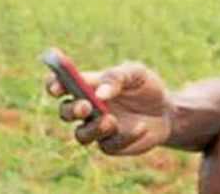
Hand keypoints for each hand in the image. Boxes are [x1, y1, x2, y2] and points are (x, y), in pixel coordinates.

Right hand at [45, 62, 172, 155]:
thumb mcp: (136, 73)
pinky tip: (141, 127)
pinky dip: (125, 137)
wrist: (166, 111)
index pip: (59, 85)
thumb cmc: (145, 87)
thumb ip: (117, 78)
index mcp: (86, 86)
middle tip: (86, 106)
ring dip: (93, 129)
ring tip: (111, 120)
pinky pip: (109, 145)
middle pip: (66, 112)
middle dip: (72, 110)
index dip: (53, 85)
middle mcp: (87, 108)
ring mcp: (96, 128)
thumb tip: (100, 92)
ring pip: (81, 135)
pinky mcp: (110, 145)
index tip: (57, 87)